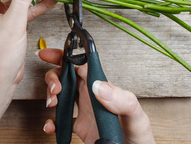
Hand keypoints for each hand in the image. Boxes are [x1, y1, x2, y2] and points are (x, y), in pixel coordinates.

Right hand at [39, 48, 154, 143]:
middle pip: (67, 76)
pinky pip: (61, 121)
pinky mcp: (81, 128)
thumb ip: (121, 100)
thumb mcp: (136, 116)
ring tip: (52, 104)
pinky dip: (52, 122)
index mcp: (104, 89)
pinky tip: (52, 126)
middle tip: (55, 89)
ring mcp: (85, 112)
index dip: (64, 56)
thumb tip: (99, 85)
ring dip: (51, 96)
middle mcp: (92, 97)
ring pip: (61, 95)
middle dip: (53, 77)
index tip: (49, 54)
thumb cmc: (140, 138)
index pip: (82, 64)